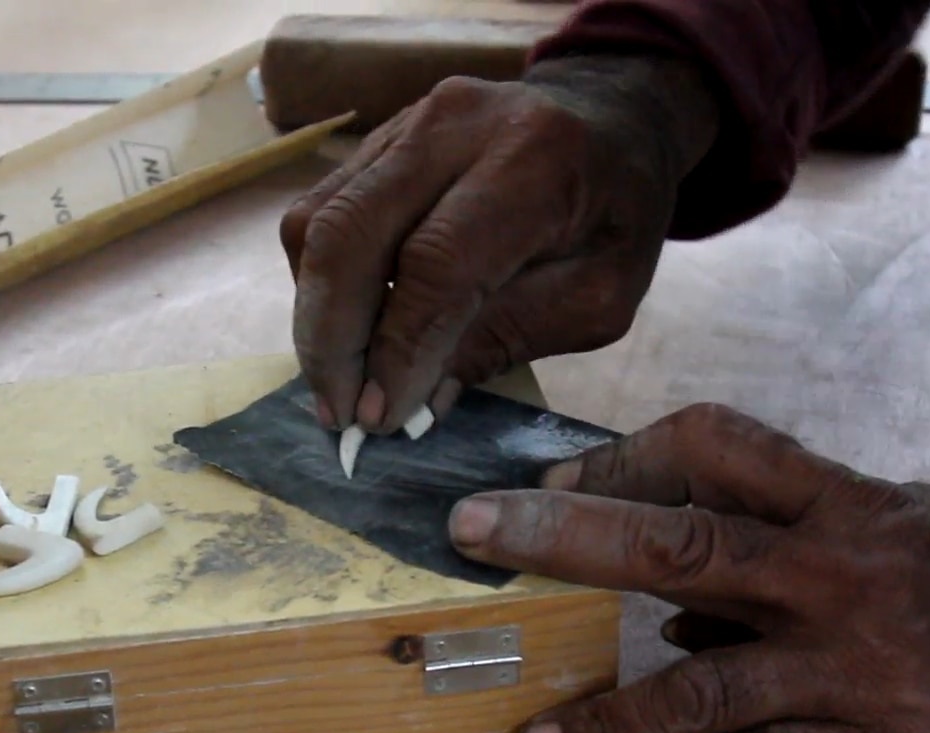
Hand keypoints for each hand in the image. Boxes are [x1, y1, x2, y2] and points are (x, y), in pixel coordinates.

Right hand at [279, 55, 720, 434]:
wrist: (608, 118)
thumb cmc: (615, 217)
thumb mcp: (598, 296)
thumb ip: (510, 338)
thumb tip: (414, 399)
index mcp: (534, 161)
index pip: (435, 262)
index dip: (397, 348)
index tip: (381, 417)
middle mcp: (456, 125)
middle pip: (350, 234)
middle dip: (332, 339)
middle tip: (337, 412)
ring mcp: (405, 122)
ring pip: (316, 223)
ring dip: (315, 316)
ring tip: (335, 383)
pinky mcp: (375, 137)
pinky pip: (316, 213)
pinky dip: (318, 283)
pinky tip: (344, 331)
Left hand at [446, 404, 929, 732]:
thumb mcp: (897, 522)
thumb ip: (784, 546)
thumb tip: (666, 605)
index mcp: (844, 502)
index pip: (712, 447)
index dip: (619, 456)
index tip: (546, 482)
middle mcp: (840, 574)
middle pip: (680, 544)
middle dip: (564, 537)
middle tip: (473, 536)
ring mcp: (861, 667)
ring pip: (704, 685)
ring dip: (606, 713)